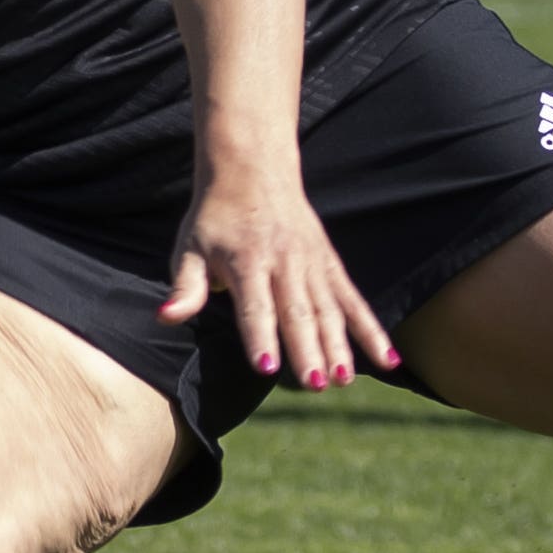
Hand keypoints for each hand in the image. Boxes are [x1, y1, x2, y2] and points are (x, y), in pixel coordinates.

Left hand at [157, 161, 393, 392]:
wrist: (253, 168)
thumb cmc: (215, 216)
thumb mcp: (190, 247)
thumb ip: (185, 286)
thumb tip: (166, 317)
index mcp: (246, 259)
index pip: (254, 303)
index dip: (259, 335)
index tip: (265, 367)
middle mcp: (284, 261)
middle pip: (296, 311)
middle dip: (306, 349)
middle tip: (312, 384)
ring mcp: (312, 262)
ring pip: (328, 309)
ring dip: (338, 345)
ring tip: (342, 379)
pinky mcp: (330, 263)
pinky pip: (353, 300)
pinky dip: (371, 329)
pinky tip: (387, 358)